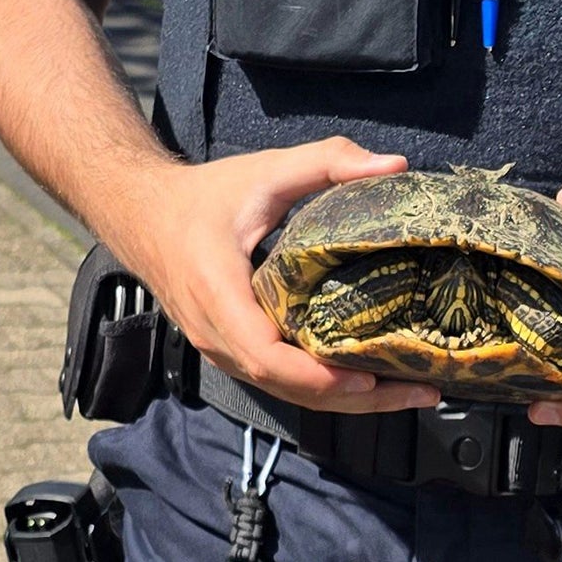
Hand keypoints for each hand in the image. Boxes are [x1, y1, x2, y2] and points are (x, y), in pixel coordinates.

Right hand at [117, 137, 440, 413]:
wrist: (142, 214)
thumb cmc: (204, 195)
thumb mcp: (266, 170)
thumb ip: (328, 161)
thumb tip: (394, 165)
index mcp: (219, 291)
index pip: (265, 355)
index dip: (317, 375)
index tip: (367, 378)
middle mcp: (215, 332)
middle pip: (286, 387)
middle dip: (354, 399)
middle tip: (419, 391)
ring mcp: (219, 348)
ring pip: (284, 392)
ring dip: (344, 400)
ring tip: (407, 390)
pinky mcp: (229, 350)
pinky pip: (277, 380)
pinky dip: (322, 387)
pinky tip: (366, 379)